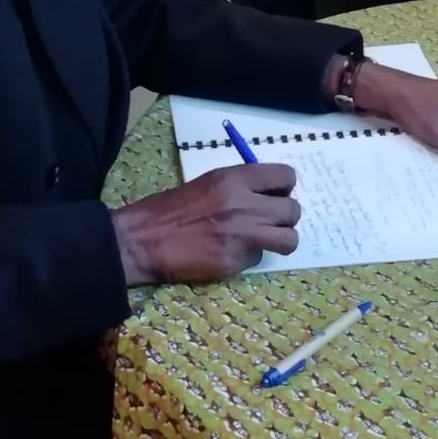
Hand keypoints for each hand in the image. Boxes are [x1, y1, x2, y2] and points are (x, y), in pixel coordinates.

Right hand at [112, 163, 299, 284]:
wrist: (144, 239)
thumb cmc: (171, 207)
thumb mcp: (209, 182)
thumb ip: (240, 186)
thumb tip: (268, 195)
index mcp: (235, 179)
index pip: (286, 176)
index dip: (284, 188)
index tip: (275, 195)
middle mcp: (245, 204)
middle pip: (293, 209)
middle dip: (285, 217)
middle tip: (270, 220)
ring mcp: (242, 235)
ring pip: (289, 239)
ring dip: (280, 240)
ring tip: (264, 240)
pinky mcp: (235, 262)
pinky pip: (259, 258)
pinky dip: (250, 256)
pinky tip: (231, 252)